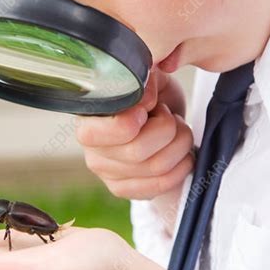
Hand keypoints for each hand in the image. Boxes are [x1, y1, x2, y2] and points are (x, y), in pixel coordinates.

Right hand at [75, 67, 194, 199]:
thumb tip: (145, 99)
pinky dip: (181, 167)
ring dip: (180, 145)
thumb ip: (145, 81)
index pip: (101, 132)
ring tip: (179, 131)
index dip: (133, 119)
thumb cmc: (152, 97)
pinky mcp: (124, 190)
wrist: (159, 119)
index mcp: (88, 119)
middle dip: (167, 129)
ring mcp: (107, 174)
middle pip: (136, 151)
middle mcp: (91, 151)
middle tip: (170, 116)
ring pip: (155, 167)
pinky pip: (161, 185)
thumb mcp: (150, 79)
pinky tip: (182, 153)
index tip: (150, 106)